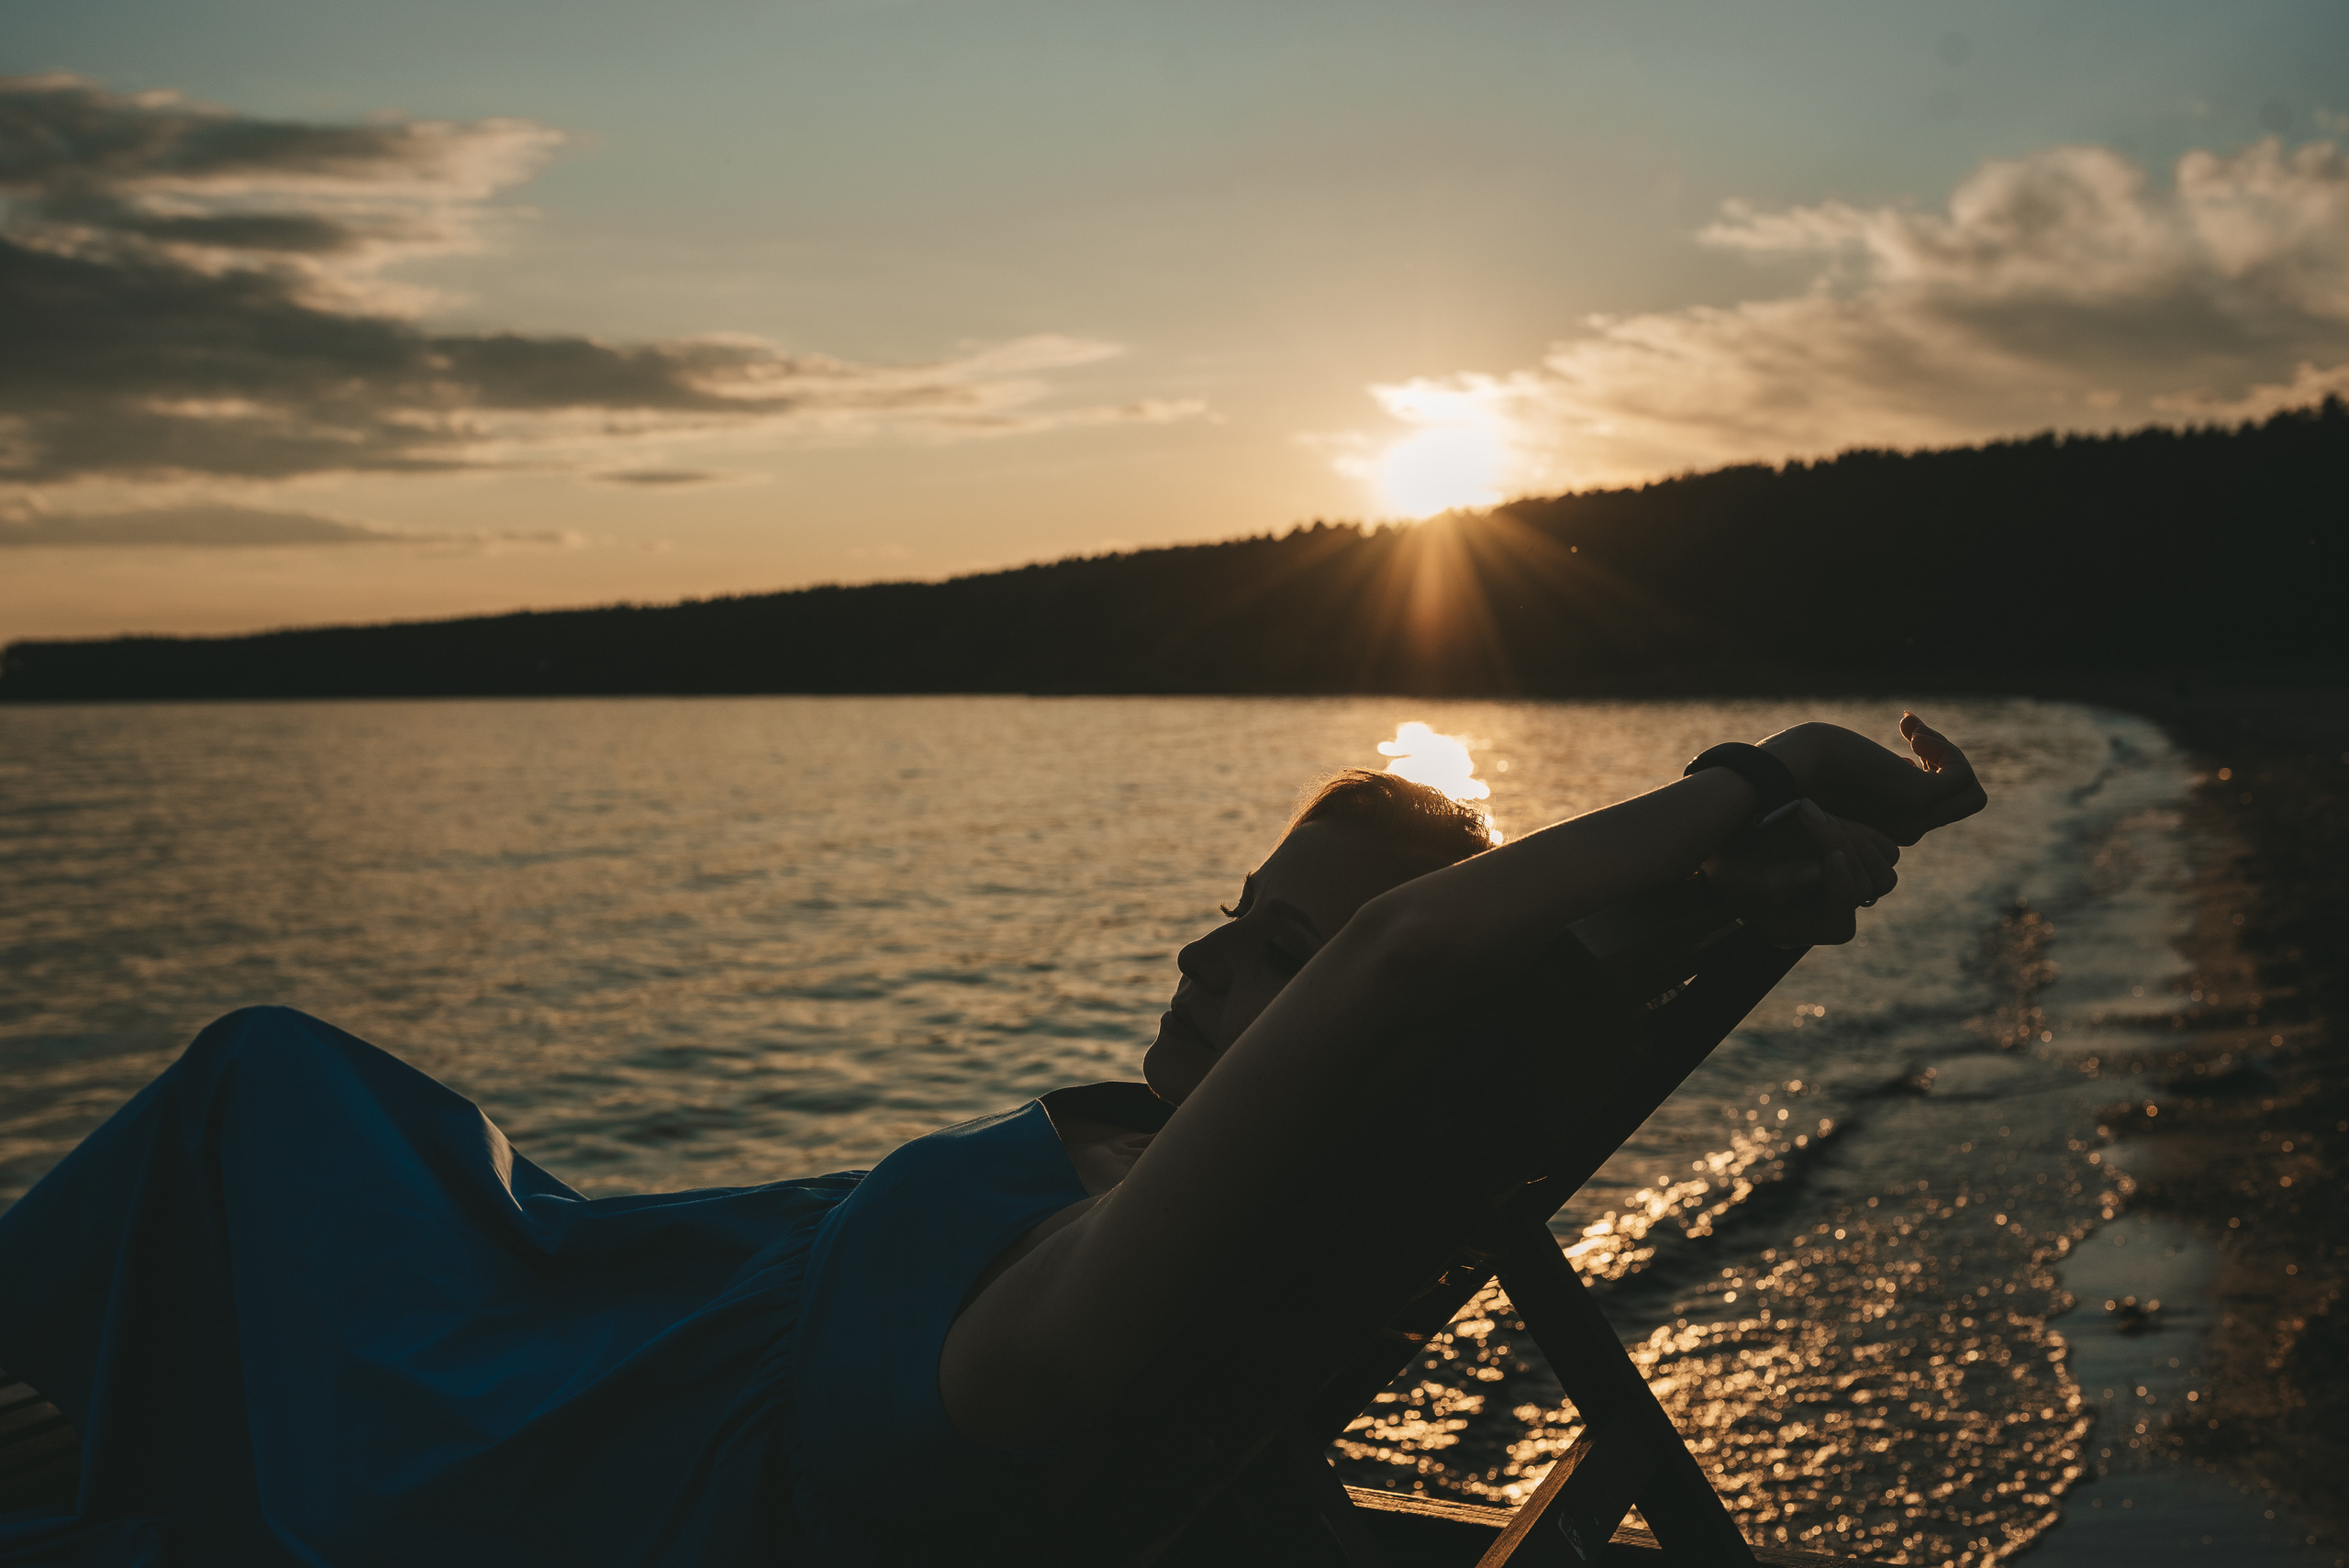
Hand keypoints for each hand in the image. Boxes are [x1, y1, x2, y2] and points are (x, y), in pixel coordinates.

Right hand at [1707, 801, 1899, 946]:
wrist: (1728, 826)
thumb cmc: (1721, 857)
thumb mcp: (1729, 874)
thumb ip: (1767, 885)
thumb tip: (1815, 875)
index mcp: (1794, 930)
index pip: (1839, 927)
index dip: (1839, 893)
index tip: (1830, 856)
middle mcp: (1824, 913)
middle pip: (1865, 894)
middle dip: (1842, 849)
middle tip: (1808, 814)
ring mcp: (1843, 886)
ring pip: (1883, 876)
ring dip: (1855, 840)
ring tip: (1818, 814)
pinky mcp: (1856, 859)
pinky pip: (1886, 852)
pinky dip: (1866, 833)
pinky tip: (1829, 815)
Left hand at [1758, 714, 1986, 845]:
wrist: (1791, 764)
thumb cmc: (1808, 760)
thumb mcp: (1854, 771)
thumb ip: (1881, 776)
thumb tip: (1906, 766)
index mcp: (1888, 823)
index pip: (1936, 803)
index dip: (1929, 767)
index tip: (1905, 737)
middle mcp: (1905, 827)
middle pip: (1959, 800)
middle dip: (1943, 758)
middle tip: (1911, 731)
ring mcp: (1914, 817)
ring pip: (1970, 795)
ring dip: (1950, 755)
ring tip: (1915, 734)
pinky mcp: (1917, 799)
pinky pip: (1962, 777)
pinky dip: (1946, 750)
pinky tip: (1911, 733)